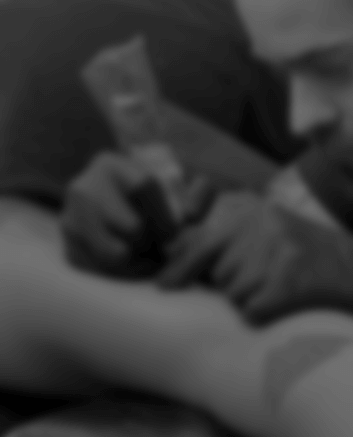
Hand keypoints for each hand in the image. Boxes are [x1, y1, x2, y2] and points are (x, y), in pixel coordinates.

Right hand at [61, 151, 211, 277]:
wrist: (113, 206)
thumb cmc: (153, 196)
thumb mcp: (176, 185)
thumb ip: (198, 194)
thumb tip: (194, 215)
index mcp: (111, 164)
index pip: (144, 187)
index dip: (166, 214)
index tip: (176, 231)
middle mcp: (84, 188)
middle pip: (133, 227)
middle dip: (155, 240)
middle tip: (164, 244)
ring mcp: (71, 219)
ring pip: (118, 254)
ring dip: (141, 260)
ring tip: (150, 253)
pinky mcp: (69, 248)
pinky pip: (104, 271)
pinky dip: (124, 272)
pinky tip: (133, 260)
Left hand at [158, 191, 352, 324]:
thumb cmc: (310, 255)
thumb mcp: (271, 229)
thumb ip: (229, 233)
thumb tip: (173, 250)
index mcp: (256, 210)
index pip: (201, 238)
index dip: (180, 264)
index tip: (165, 284)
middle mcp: (264, 225)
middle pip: (215, 271)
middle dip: (230, 283)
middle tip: (263, 281)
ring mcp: (277, 252)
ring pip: (232, 294)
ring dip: (249, 300)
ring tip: (280, 289)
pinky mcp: (289, 281)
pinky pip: (252, 312)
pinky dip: (265, 316)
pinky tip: (286, 304)